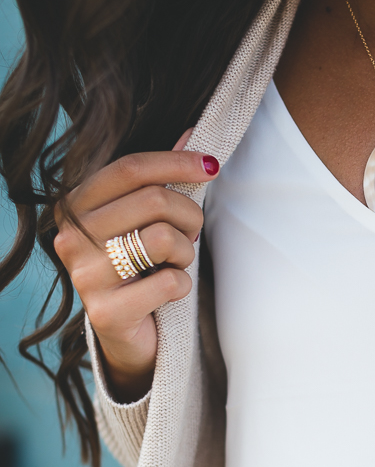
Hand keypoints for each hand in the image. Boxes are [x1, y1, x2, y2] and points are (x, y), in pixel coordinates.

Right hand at [53, 134, 217, 400]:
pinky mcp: (106, 312)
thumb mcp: (146, 218)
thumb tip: (195, 131)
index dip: (177, 161)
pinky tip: (169, 293)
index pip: (130, 168)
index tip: (212, 165)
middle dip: (189, 215)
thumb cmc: (140, 267)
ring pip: (164, 237)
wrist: (129, 335)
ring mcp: (84, 276)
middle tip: (193, 234)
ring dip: (186, 253)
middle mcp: (71, 237)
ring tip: (177, 263)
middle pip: (153, 200)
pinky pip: (170, 282)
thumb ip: (163, 178)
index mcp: (75, 205)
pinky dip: (183, 286)